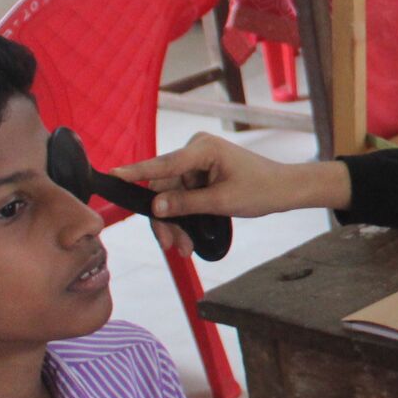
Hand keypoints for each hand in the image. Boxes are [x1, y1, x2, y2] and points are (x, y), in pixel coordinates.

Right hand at [113, 132, 349, 223]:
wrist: (284, 190)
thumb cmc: (261, 190)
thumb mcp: (222, 202)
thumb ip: (186, 204)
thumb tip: (155, 207)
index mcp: (201, 149)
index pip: (163, 165)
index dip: (136, 173)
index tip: (113, 175)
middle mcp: (195, 151)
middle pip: (163, 188)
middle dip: (166, 219)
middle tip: (172, 246)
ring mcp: (196, 164)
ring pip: (170, 198)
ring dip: (176, 224)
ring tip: (185, 249)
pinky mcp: (199, 176)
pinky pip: (182, 198)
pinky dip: (184, 218)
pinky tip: (188, 240)